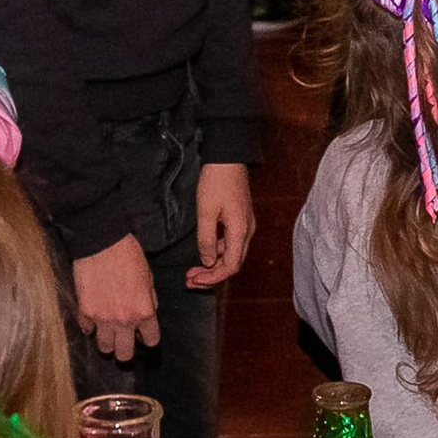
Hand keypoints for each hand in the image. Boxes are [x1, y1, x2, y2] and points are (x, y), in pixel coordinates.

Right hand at [73, 234, 161, 362]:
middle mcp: (124, 321)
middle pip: (125, 354)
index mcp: (144, 312)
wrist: (102, 243)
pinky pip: (87, 330)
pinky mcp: (85, 312)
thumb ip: (150, 300)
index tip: (142, 335)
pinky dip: (90, 326)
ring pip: (104, 348)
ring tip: (107, 331)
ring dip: (107, 341)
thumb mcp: (149, 277)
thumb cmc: (128, 255)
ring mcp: (103, 319)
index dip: (147, 338)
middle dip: (125, 350)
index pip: (151, 340)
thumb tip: (147, 314)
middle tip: (123, 341)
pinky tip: (93, 317)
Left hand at [188, 163, 254, 288]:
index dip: (213, 278)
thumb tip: (208, 262)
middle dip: (211, 276)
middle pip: (233, 264)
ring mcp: (245, 225)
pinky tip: (204, 252)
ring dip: (213, 265)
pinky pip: (231, 243)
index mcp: (240, 231)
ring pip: (232, 255)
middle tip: (190, 280)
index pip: (231, 267)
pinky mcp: (240, 219)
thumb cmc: (216, 181)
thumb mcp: (206, 212)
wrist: (228, 157)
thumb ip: (207, 240)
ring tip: (193, 270)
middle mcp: (247, 231)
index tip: (194, 280)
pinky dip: (217, 252)